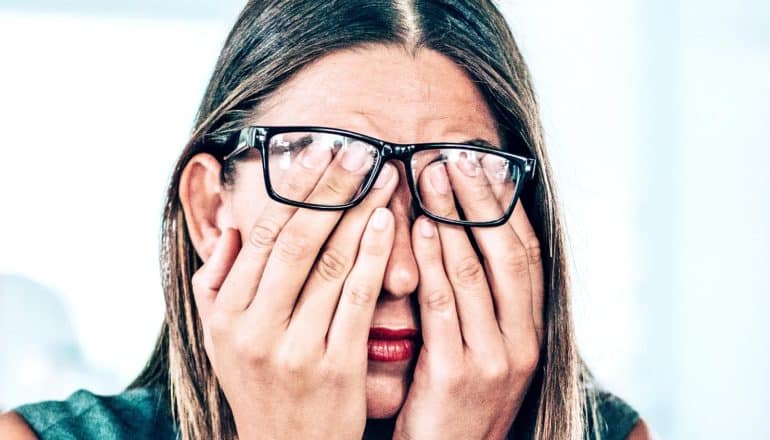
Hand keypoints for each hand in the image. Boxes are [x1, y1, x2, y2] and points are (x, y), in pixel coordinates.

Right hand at [190, 142, 398, 438]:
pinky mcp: (337, 366)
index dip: (293, 190)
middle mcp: (255, 328)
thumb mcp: (219, 338)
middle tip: (357, 149)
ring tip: (381, 175)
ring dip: (359, 213)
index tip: (317, 153)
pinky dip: (374, 256)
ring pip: (330, 264)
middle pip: (297, 240)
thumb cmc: (259, 385)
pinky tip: (389, 222)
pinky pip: (358, 299)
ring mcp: (296, 348)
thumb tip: (233, 227)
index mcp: (226, 313)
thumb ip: (217, 282)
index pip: (262, 235)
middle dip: (330, 189)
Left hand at [393, 156, 544, 439]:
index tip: (485, 164)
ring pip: (476, 271)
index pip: (526, 254)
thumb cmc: (455, 401)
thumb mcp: (481, 350)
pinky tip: (420, 226)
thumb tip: (460, 239)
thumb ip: (477, 302)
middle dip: (481, 200)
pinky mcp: (458, 374)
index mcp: (531, 330)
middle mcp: (523, 341)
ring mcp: (494, 358)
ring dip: (453, 218)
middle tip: (457, 155)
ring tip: (433, 175)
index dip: (505, 206)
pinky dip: (434, 260)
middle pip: (506, 253)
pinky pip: (444, 304)